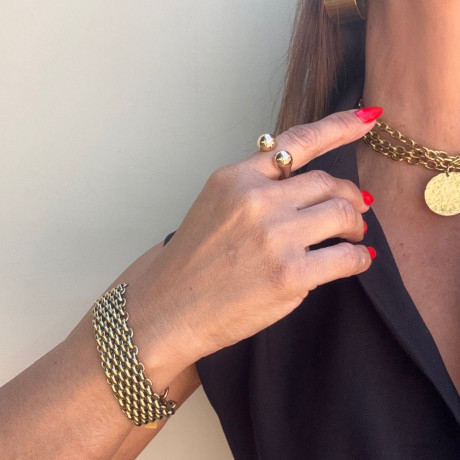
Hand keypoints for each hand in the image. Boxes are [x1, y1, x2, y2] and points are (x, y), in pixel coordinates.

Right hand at [139, 108, 377, 376]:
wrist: (167, 309)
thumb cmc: (191, 263)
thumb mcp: (215, 207)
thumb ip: (256, 191)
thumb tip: (309, 192)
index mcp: (235, 178)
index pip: (296, 142)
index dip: (338, 127)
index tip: (367, 118)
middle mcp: (255, 199)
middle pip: (327, 182)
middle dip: (350, 197)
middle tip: (357, 212)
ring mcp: (273, 235)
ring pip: (342, 213)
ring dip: (356, 225)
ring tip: (354, 236)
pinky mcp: (289, 274)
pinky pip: (347, 256)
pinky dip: (360, 257)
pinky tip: (357, 261)